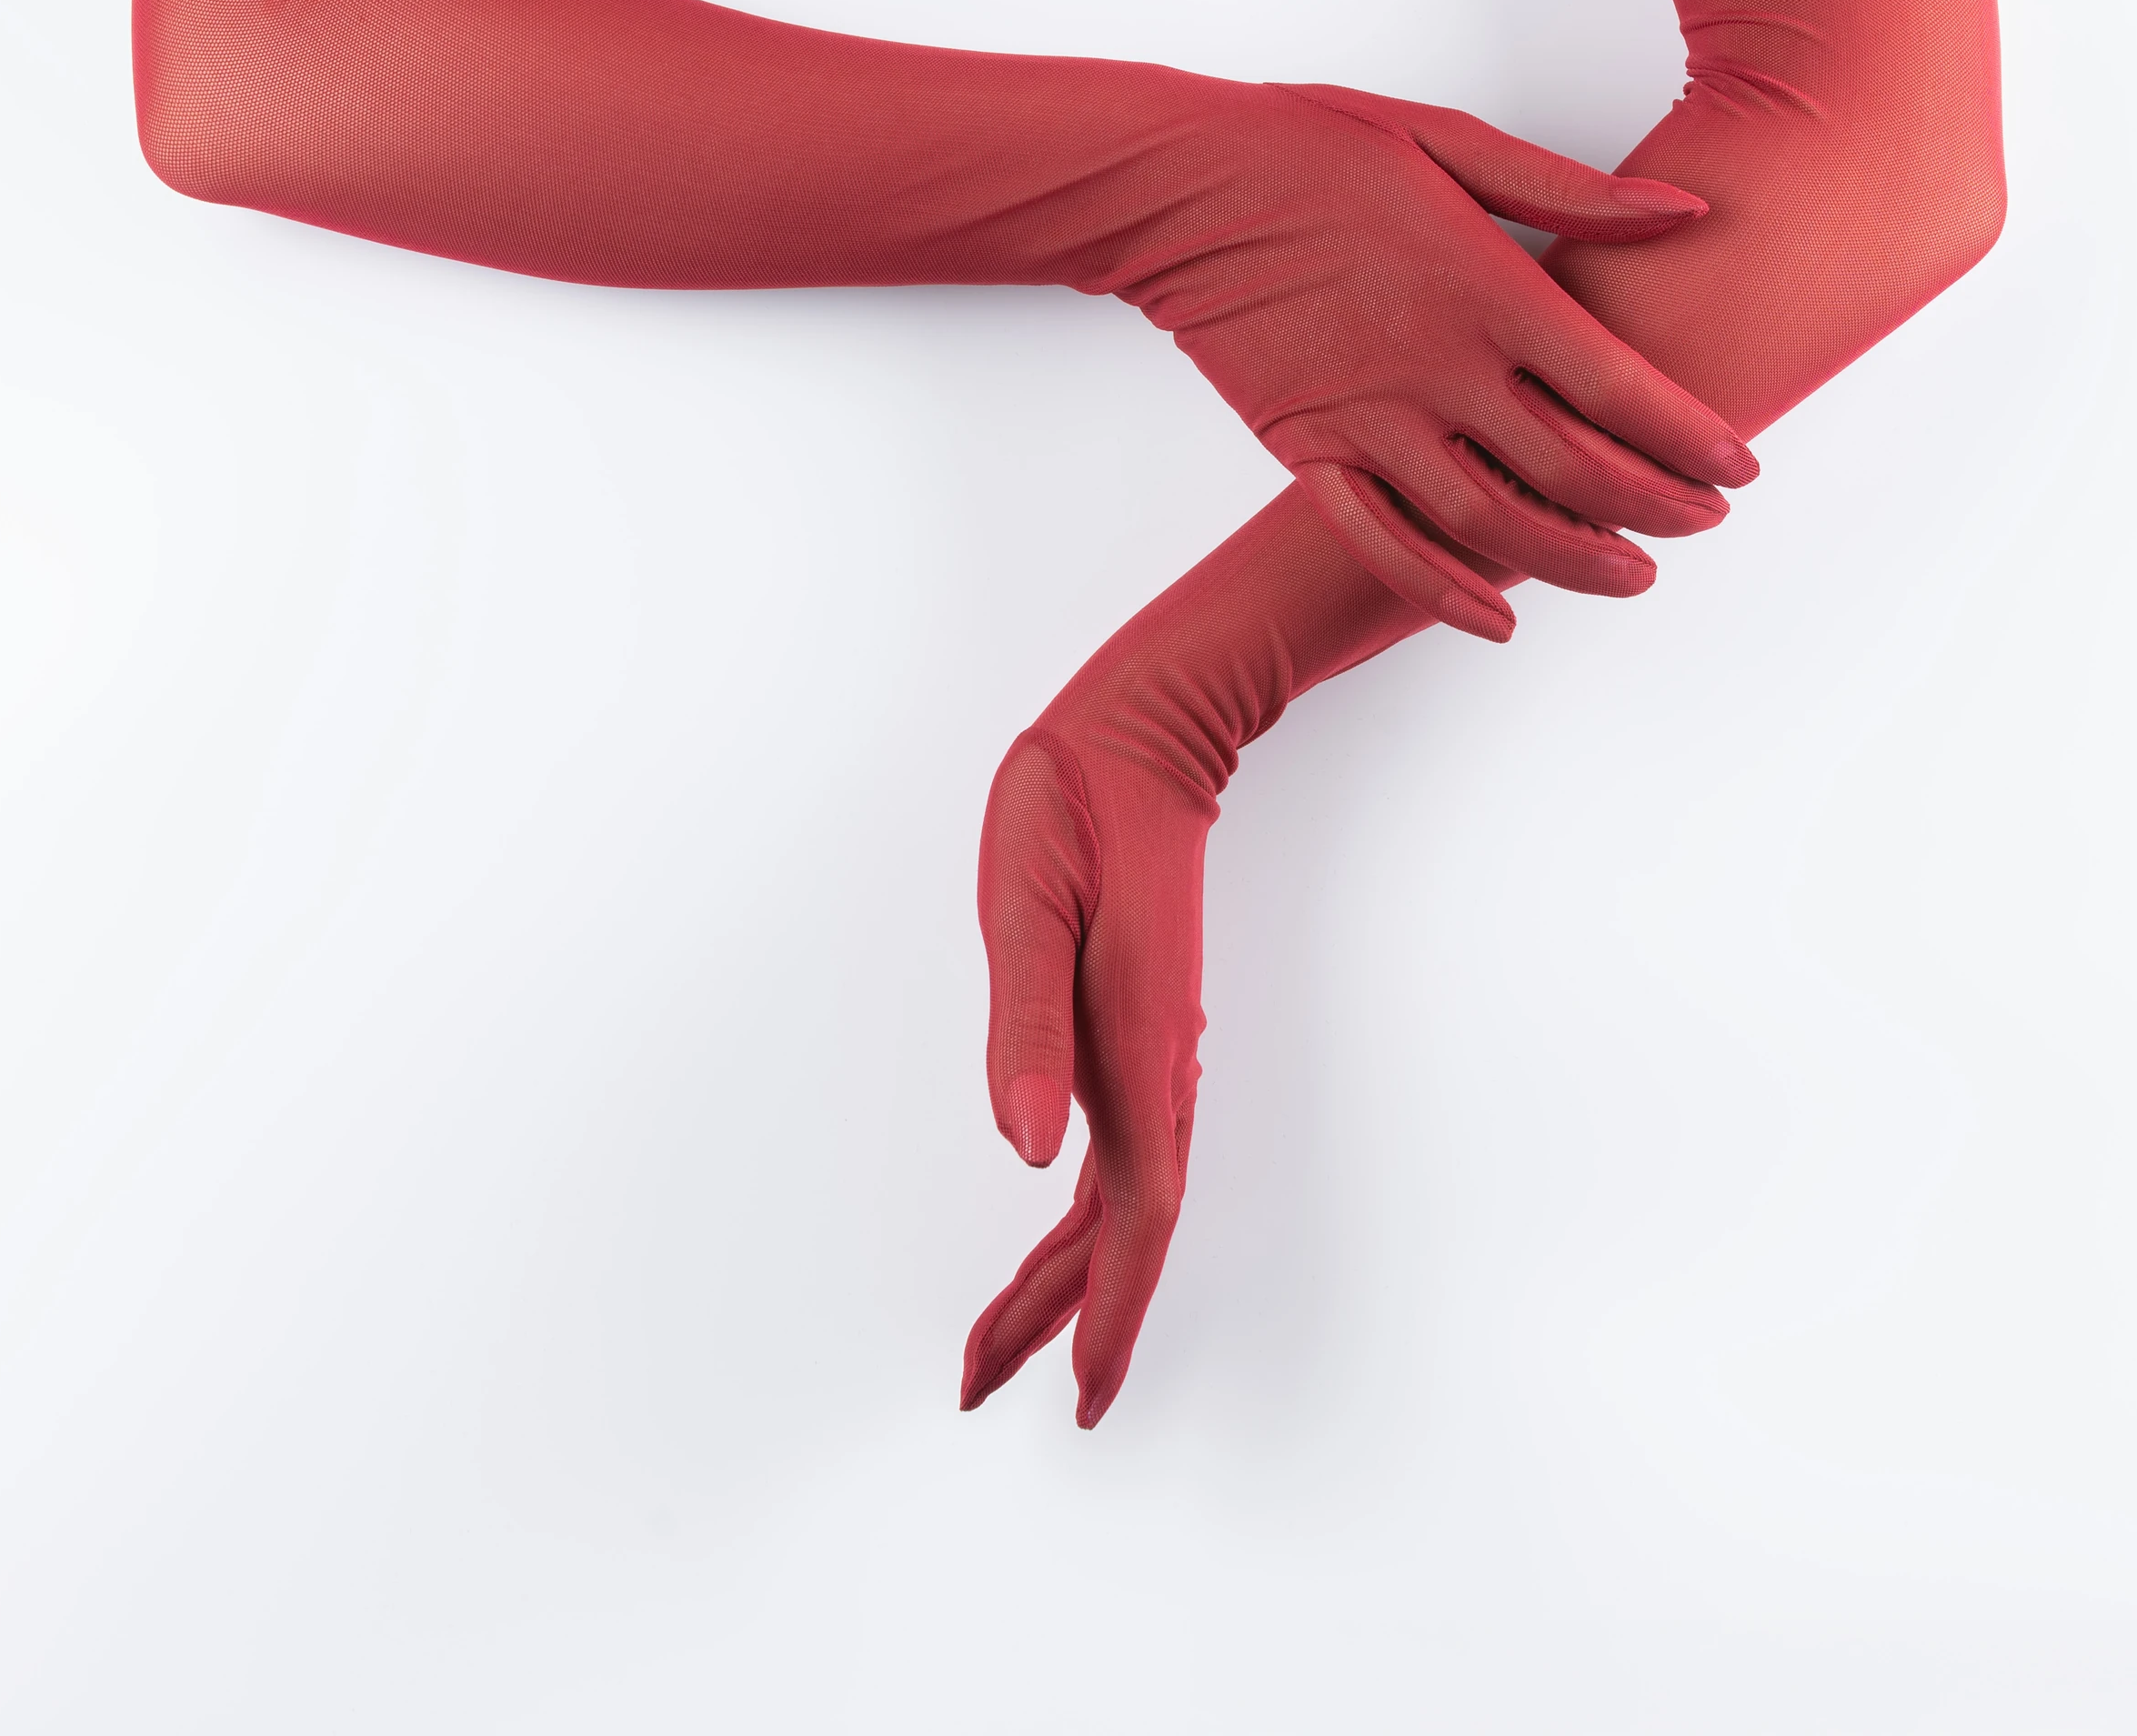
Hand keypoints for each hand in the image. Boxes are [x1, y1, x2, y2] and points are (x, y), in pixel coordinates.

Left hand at [957, 497, 1440, 1425]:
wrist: (1143, 735)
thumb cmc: (1071, 805)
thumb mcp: (1026, 901)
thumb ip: (1026, 1025)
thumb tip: (1025, 1149)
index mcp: (1134, 1053)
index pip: (1135, 1220)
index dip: (1108, 1315)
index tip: (1080, 1401)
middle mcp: (1156, 1071)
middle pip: (1123, 1232)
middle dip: (1062, 1321)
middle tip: (980, 1387)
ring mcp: (1153, 1057)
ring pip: (1121, 1201)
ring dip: (1066, 1278)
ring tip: (1001, 1343)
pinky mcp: (1137, 1036)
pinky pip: (1120, 1156)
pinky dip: (1084, 1218)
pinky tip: (1052, 1240)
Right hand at [1143, 81, 1758, 640]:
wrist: (1185, 184)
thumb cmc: (1320, 148)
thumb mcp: (1452, 139)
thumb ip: (1572, 192)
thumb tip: (1686, 212)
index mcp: (1487, 287)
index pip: (1619, 387)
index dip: (1691, 438)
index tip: (1738, 468)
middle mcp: (1438, 365)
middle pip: (1574, 470)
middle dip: (1657, 508)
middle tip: (1706, 523)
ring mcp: (1370, 417)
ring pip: (1491, 522)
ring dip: (1574, 562)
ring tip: (1632, 575)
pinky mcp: (1308, 449)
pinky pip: (1382, 542)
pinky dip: (1442, 592)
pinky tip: (1497, 621)